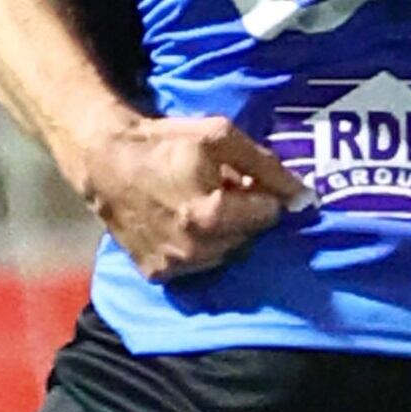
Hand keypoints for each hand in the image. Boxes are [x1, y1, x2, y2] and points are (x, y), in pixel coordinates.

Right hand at [70, 111, 300, 278]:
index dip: (257, 192)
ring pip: (225, 255)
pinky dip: (196, 247)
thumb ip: (267, 167)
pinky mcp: (157, 274)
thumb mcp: (219, 136)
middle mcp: (195, 250)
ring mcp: (175, 267)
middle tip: (216, 188)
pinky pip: (196, 266)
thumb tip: (305, 198)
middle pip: (249, 237)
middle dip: (240, 213)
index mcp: (212, 216)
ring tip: (196, 205)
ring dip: (220, 232)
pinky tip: (178, 224)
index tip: (238, 179)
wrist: (105, 161)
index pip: (268, 214)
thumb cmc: (164, 143)